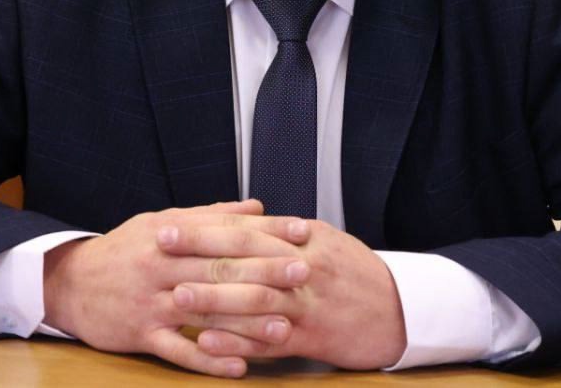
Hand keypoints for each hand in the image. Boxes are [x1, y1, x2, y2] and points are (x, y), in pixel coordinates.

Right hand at [42, 199, 311, 377]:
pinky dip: (209, 360)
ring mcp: (151, 302)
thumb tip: (259, 207)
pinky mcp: (140, 335)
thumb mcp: (163, 222)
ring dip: (246, 322)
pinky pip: (179, 351)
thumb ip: (212, 216)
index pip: (227, 230)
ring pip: (205, 312)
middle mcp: (162, 266)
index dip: (267, 230)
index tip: (303, 230)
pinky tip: (239, 367)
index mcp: (172, 234)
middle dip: (265, 270)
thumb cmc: (125, 250)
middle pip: (220, 268)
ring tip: (284, 328)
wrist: (71, 282)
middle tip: (304, 272)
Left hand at [163, 219, 407, 369]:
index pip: (245, 228)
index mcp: (302, 238)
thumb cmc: (358, 274)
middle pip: (243, 257)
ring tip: (174, 296)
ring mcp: (306, 303)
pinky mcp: (312, 338)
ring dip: (212, 298)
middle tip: (158, 248)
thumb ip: (284, 232)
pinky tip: (208, 342)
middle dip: (197, 252)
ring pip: (252, 298)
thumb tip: (247, 218)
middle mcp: (302, 266)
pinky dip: (237, 341)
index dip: (204, 227)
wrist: (402, 309)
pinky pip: (268, 341)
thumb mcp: (324, 241)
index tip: (168, 225)